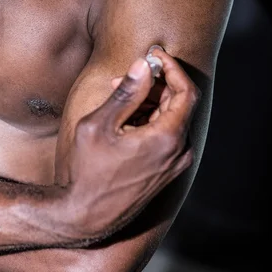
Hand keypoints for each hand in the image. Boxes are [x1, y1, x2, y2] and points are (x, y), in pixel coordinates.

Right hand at [64, 48, 199, 239]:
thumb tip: (143, 66)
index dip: (172, 68)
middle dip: (156, 85)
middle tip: (129, 76)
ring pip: (172, 121)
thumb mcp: (99, 126)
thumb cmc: (87, 172)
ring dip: (151, 104)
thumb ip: (126, 94)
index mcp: (167, 138)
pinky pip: (167, 139)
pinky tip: (125, 122)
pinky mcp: (166, 174)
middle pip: (179, 105)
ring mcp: (174, 166)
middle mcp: (178, 153)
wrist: (86, 216)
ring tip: (119, 100)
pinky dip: (151, 123)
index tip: (154, 56)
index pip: (185, 90)